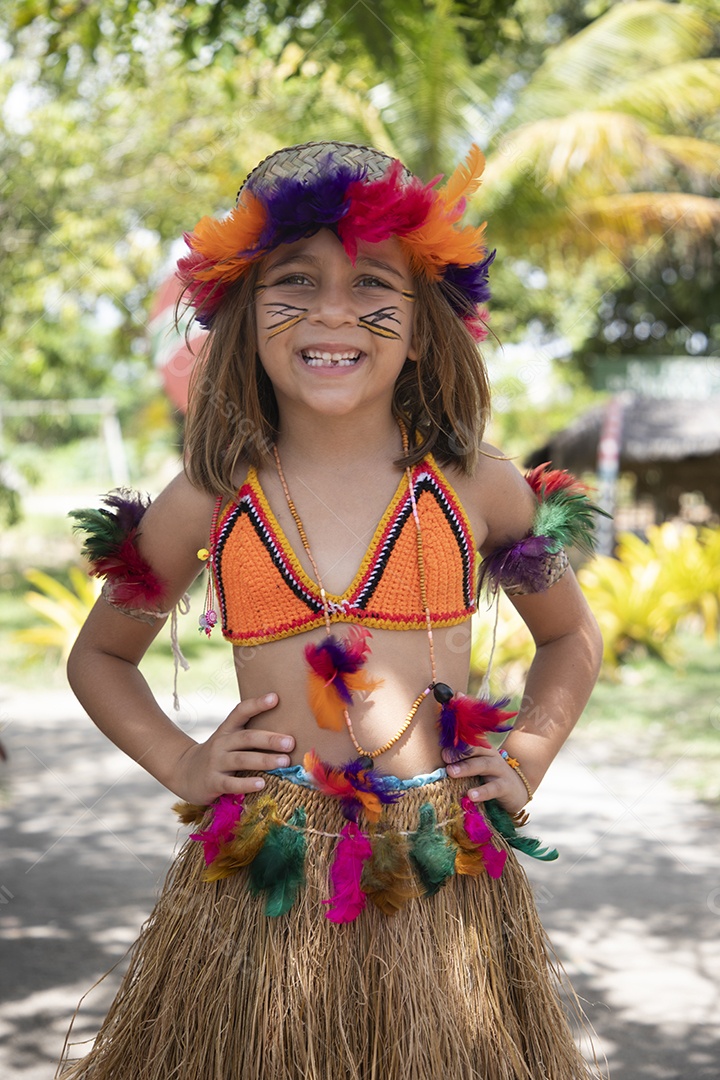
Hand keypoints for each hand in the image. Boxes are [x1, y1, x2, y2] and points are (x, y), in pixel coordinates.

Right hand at [174, 693, 294, 804]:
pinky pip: (231, 783)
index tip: (275, 697)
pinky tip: (262, 783)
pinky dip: (246, 783)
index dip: (257, 704)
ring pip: (241, 759)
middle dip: (270, 739)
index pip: (240, 712)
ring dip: (264, 760)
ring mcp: (215, 762)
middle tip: (290, 742)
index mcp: (227, 730)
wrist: (184, 773)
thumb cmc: (218, 756)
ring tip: (284, 762)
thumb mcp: (228, 740)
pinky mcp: (212, 782)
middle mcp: (221, 743)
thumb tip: (286, 734)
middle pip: (246, 737)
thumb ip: (250, 736)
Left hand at [442, 743, 528, 813]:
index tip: (440, 748)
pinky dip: (482, 792)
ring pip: (483, 765)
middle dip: (458, 753)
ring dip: (467, 767)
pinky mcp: (506, 787)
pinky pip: (494, 788)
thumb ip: (460, 762)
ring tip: (452, 772)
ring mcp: (499, 770)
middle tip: (444, 757)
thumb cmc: (488, 778)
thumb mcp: (475, 767)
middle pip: (474, 750)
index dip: (454, 743)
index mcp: (481, 749)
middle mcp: (490, 756)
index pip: (467, 742)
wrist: (516, 790)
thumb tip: (436, 760)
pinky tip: (471, 796)